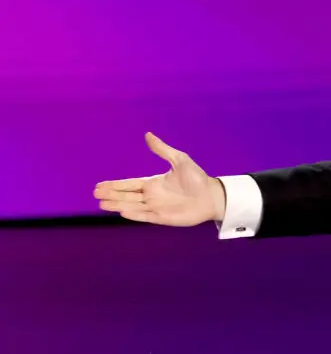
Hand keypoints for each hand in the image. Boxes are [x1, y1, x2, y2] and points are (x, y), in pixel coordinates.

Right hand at [93, 132, 225, 225]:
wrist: (212, 196)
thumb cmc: (197, 179)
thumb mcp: (180, 160)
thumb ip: (163, 150)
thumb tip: (148, 135)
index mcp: (153, 183)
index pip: (129, 184)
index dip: (115, 185)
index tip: (99, 185)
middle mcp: (152, 196)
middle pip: (127, 196)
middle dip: (111, 195)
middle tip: (95, 194)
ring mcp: (157, 207)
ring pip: (132, 206)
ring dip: (118, 205)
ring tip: (101, 204)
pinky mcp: (164, 218)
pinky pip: (146, 216)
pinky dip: (134, 214)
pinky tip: (122, 212)